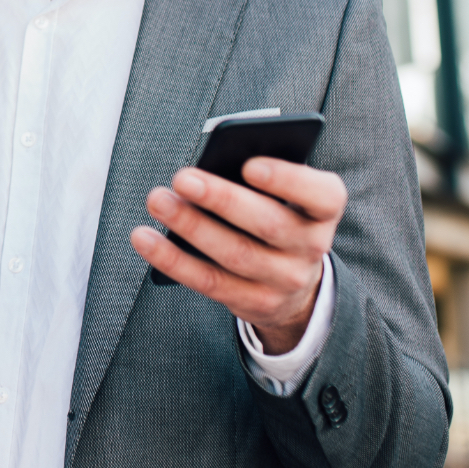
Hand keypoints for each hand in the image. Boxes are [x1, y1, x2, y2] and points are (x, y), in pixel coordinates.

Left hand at [128, 157, 345, 352]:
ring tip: (158, 200)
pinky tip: (145, 238)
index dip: (287, 180)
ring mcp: (284, 280)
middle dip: (222, 199)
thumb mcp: (287, 197)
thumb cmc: (280, 217)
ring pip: (235, 254)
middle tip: (182, 178)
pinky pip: (208, 282)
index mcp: (323, 210)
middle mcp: (311, 247)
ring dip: (191, 225)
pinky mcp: (254, 303)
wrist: (295, 284)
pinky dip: (173, 259)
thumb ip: (263, 179)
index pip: (321, 196)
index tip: (249, 165)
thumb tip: (213, 164)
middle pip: (269, 224)